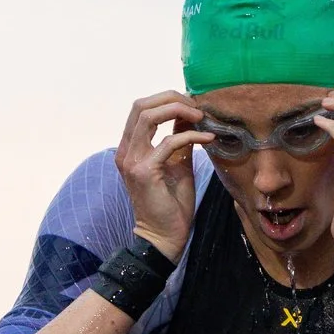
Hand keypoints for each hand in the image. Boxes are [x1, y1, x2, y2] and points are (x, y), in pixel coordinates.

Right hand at [113, 92, 210, 260]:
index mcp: (130, 147)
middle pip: (141, 105)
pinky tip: (208, 138)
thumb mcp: (177, 163)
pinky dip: (191, 135)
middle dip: (171, 98)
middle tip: (197, 106)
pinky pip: (168, 142)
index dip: (166, 99)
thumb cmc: (171, 203)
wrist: (164, 236)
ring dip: (178, 110)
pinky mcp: (145, 171)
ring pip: (149, 116)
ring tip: (200, 116)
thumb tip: (189, 115)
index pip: (141, 108)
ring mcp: (132, 160)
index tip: (191, 104)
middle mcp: (126, 151)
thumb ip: (178, 139)